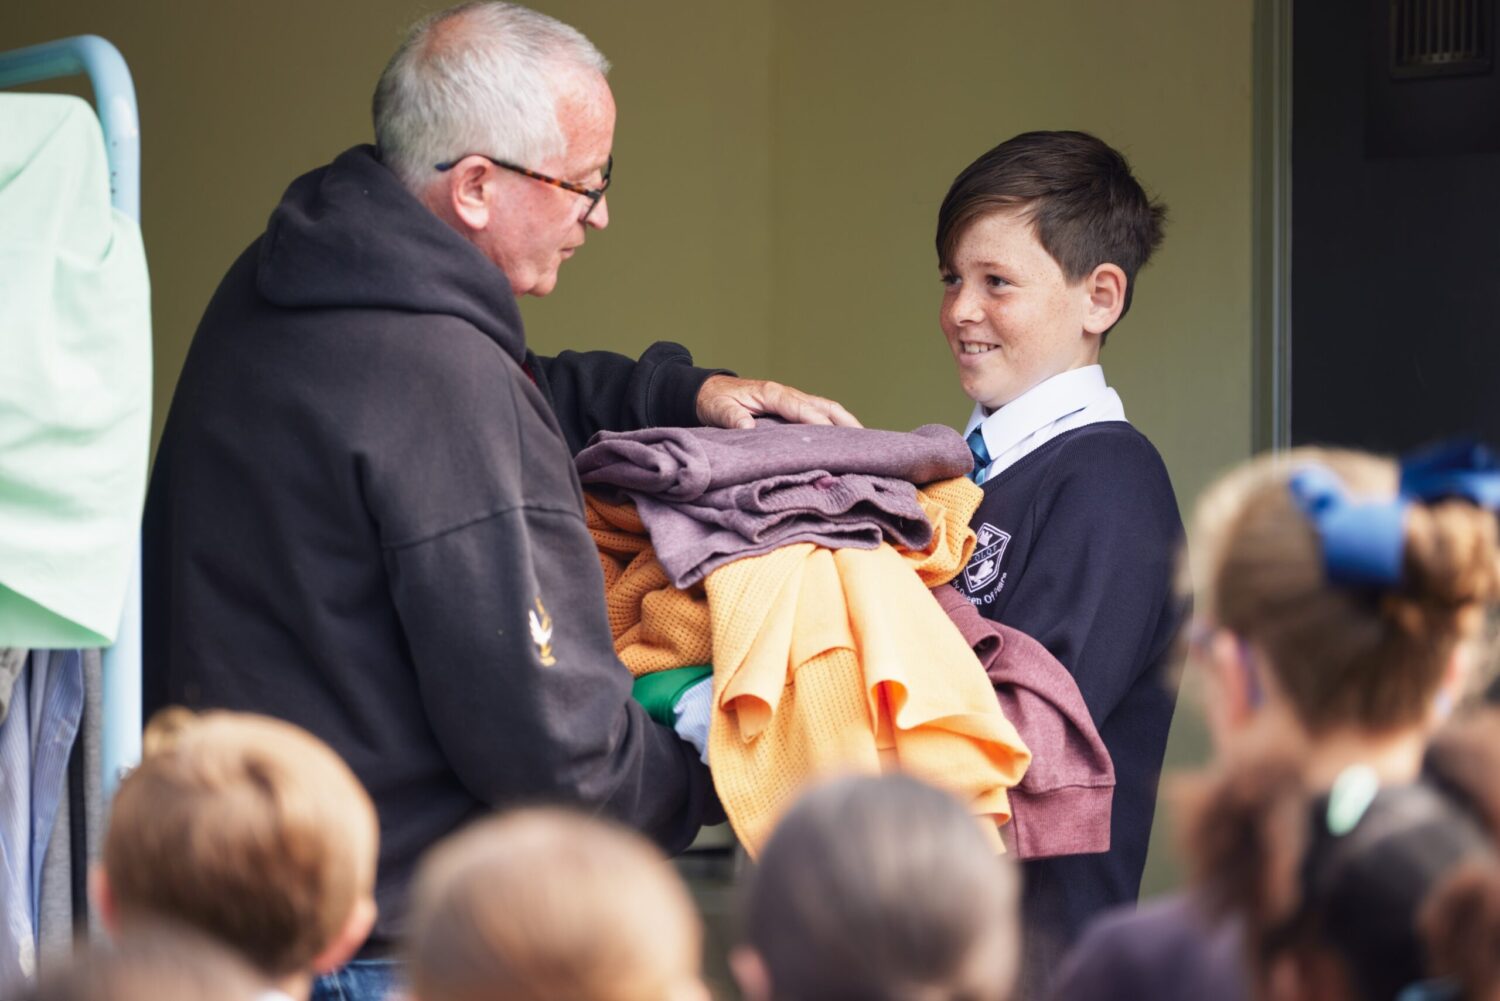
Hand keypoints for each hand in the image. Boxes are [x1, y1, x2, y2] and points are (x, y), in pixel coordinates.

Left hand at [695, 375, 861, 428]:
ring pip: (826, 409)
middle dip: (845, 422)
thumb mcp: (718, 410)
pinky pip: (818, 414)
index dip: (819, 423)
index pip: (802, 408)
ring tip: (863, 443)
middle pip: (824, 406)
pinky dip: (834, 425)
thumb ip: (732, 419)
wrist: (707, 391)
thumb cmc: (714, 400)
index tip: (834, 440)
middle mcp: (787, 395)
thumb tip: (748, 429)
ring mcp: (791, 401)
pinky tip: (843, 441)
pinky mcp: (790, 409)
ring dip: (845, 423)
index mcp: (772, 393)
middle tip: (864, 442)